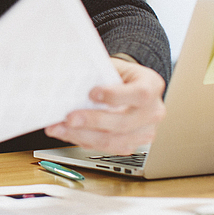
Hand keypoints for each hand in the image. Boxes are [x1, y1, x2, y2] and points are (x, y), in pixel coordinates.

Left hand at [44, 58, 165, 153]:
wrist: (128, 85)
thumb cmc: (119, 75)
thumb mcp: (113, 65)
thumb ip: (97, 72)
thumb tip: (70, 78)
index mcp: (151, 85)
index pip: (140, 94)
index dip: (115, 96)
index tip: (92, 93)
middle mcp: (152, 111)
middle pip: (124, 123)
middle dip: (92, 121)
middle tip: (69, 118)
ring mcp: (144, 131)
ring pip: (114, 141)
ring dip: (83, 136)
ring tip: (60, 128)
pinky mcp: (131, 144)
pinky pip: (107, 148)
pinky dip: (84, 141)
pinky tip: (68, 133)